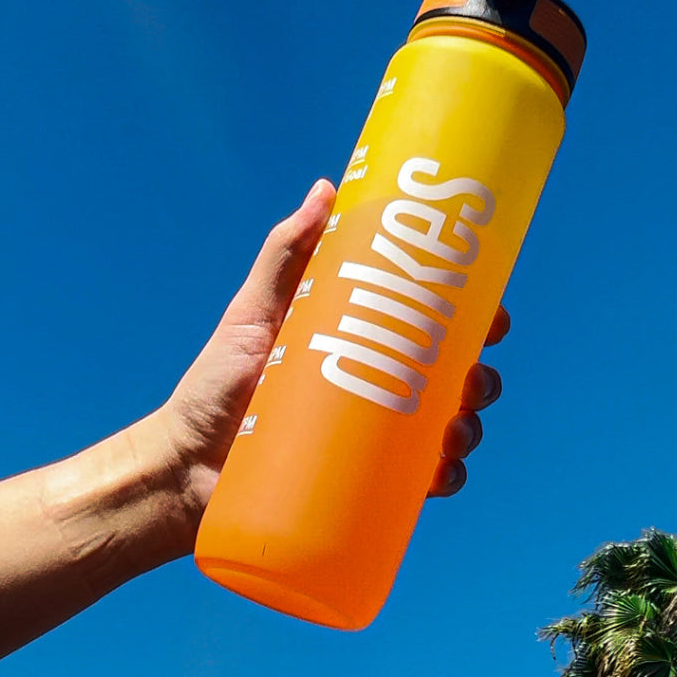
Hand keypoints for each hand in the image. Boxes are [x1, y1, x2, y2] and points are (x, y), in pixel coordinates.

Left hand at [163, 179, 508, 536]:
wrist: (184, 470)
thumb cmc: (215, 384)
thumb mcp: (252, 312)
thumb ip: (286, 253)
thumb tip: (326, 187)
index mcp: (361, 345)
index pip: (432, 328)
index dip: (474, 319)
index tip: (493, 314)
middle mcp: (376, 391)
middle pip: (453, 381)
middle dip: (480, 377)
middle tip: (473, 377)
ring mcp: (373, 443)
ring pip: (447, 431)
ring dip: (468, 427)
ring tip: (455, 429)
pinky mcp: (364, 489)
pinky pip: (420, 483)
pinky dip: (444, 477)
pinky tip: (442, 473)